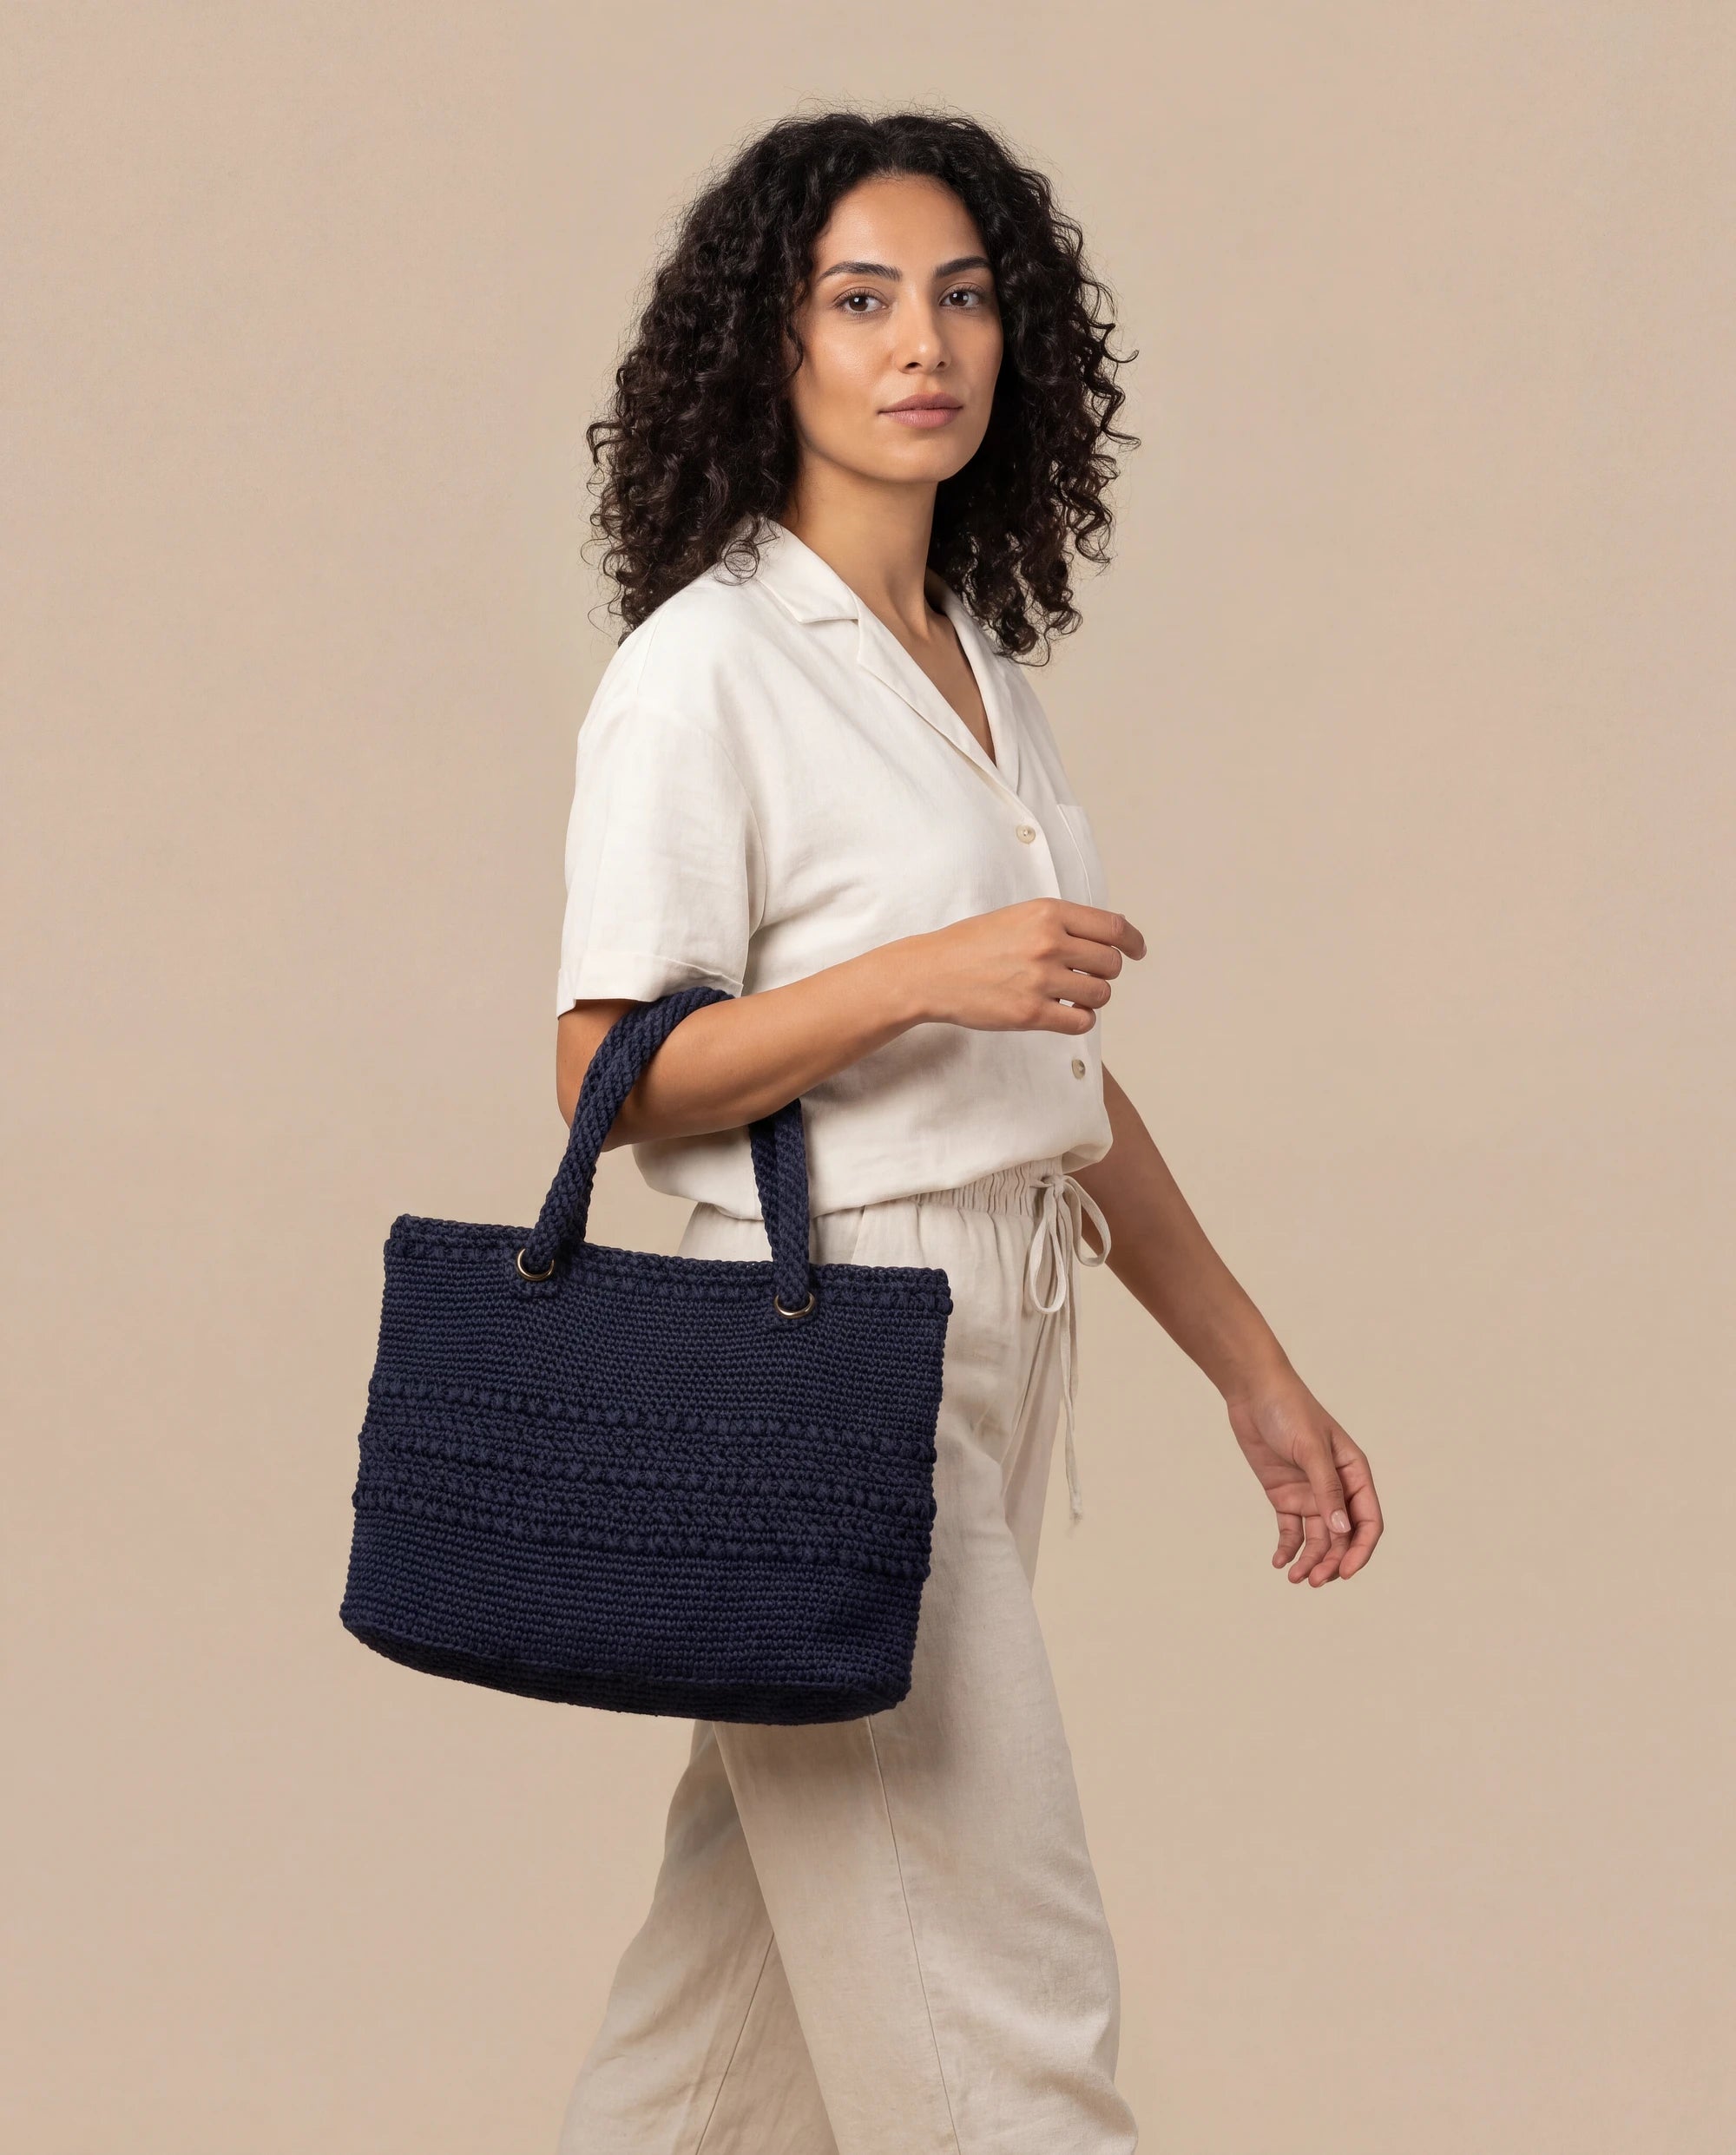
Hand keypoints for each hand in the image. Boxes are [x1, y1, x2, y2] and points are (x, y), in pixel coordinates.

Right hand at [906, 899, 1146, 1032]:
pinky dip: (1080, 1019)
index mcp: (1047, 913)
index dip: (1133, 941)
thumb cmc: (973, 945)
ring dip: (1092, 997)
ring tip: (1069, 995)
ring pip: (1100, 994)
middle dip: (1105, 973)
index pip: (1113, 926)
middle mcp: (1048, 942)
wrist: (932, 973)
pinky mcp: (1031, 1013)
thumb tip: (1106, 940)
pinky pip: (1081, 1021)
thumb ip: (1060, 924)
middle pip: (1111, 963)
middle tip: (1086, 976)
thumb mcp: (1019, 916)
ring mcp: (1040, 979)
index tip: (1137, 951)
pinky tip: (1064, 1013)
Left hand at [1223, 1366, 1383, 1585]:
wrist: (1253, 1392)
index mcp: (1355, 1474)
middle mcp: (1336, 1488)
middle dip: (1331, 1562)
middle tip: (1314, 1581)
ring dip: (1310, 1560)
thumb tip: (1342, 1530)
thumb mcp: (1310, 1449)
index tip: (1344, 1572)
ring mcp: (1310, 1493)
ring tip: (1295, 1578)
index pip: (1368, 1521)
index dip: (1360, 1550)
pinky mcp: (1284, 1495)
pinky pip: (1291, 1530)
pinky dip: (1288, 1548)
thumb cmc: (1289, 1410)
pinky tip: (1279, 1562)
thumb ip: (1326, 1489)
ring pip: (1317, 1539)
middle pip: (1342, 1537)